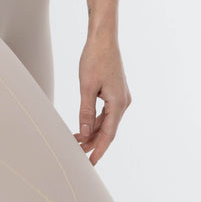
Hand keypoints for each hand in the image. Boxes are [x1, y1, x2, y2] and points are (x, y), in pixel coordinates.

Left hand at [73, 34, 131, 165]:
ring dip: (93, 131)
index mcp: (118, 103)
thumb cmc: (95, 58)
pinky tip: (85, 126)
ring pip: (107, 121)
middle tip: (77, 153)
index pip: (109, 134)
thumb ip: (86, 111)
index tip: (90, 163)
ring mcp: (121, 97)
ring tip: (77, 141)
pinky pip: (106, 112)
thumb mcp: (87, 86)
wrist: (103, 38)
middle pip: (108, 129)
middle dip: (93, 142)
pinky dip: (95, 120)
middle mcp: (123, 102)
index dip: (99, 150)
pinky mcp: (116, 91)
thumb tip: (84, 133)